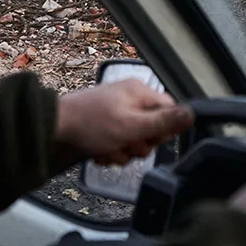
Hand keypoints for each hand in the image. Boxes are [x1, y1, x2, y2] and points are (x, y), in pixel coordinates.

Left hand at [54, 80, 193, 166]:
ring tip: (107, 148)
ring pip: (134, 141)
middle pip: (152, 130)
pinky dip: (109, 152)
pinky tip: (98, 152)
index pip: (170, 112)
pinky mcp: (103, 128)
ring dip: (122, 152)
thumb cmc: (91, 124)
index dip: (163, 130)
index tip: (149, 137)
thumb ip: (165, 122)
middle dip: (139, 144)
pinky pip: (118, 145)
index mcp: (140, 92)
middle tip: (124, 143)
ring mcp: (116, 115)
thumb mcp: (134, 125)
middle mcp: (130, 101)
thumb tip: (193, 114)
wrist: (52, 130)